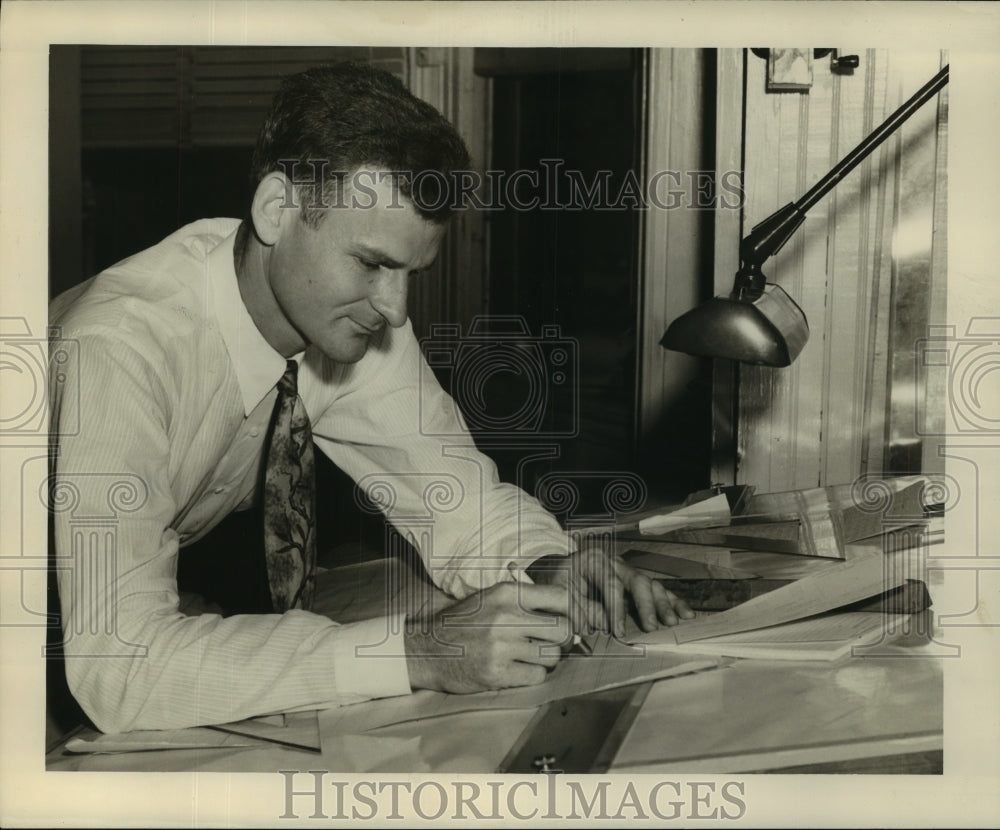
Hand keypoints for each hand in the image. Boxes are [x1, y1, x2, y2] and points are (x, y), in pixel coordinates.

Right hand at [404, 581, 571, 693]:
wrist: (427, 648)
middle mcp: (506, 617)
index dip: (572, 610)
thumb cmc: (465, 622)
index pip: (561, 597)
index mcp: (507, 593)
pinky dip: (531, 675)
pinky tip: (516, 668)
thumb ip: (526, 601)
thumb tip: (570, 612)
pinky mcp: (497, 673)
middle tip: (550, 642)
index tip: (569, 620)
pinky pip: (536, 676)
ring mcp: (501, 646)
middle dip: (562, 639)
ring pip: (552, 656)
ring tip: (528, 655)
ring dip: (546, 659)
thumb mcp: (491, 598)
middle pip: (563, 629)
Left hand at [527, 548, 694, 636]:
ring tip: (675, 621)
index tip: (618, 632)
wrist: (557, 571)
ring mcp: (627, 571)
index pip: (610, 584)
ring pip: (651, 584)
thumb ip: (576, 608)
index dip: (616, 610)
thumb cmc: (557, 582)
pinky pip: (656, 590)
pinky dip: (672, 602)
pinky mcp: (635, 582)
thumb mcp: (558, 592)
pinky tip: (685, 614)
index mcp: (594, 561)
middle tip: (652, 626)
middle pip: (637, 580)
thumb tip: (593, 626)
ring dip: (665, 604)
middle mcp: (615, 562)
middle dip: (647, 604)